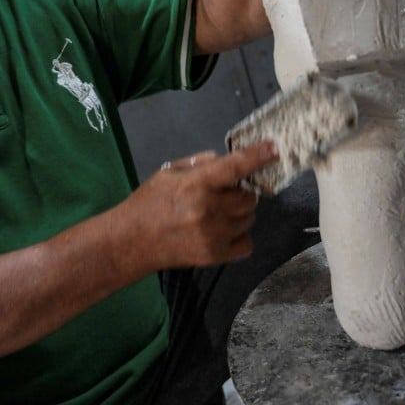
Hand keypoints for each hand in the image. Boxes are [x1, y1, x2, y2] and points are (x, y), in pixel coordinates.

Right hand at [121, 141, 275, 268]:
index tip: (273, 148)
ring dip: (239, 213)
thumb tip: (225, 159)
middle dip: (240, 192)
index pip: (235, 166)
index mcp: (196, 184)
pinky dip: (239, 236)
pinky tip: (221, 232)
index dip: (257, 156)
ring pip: (249, 218)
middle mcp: (208, 209)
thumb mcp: (168, 173)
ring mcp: (214, 235)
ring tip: (215, 214)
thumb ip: (198, 164)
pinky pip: (247, 243)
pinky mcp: (216, 256)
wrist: (131, 242)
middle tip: (222, 194)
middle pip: (249, 196)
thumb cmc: (148, 204)